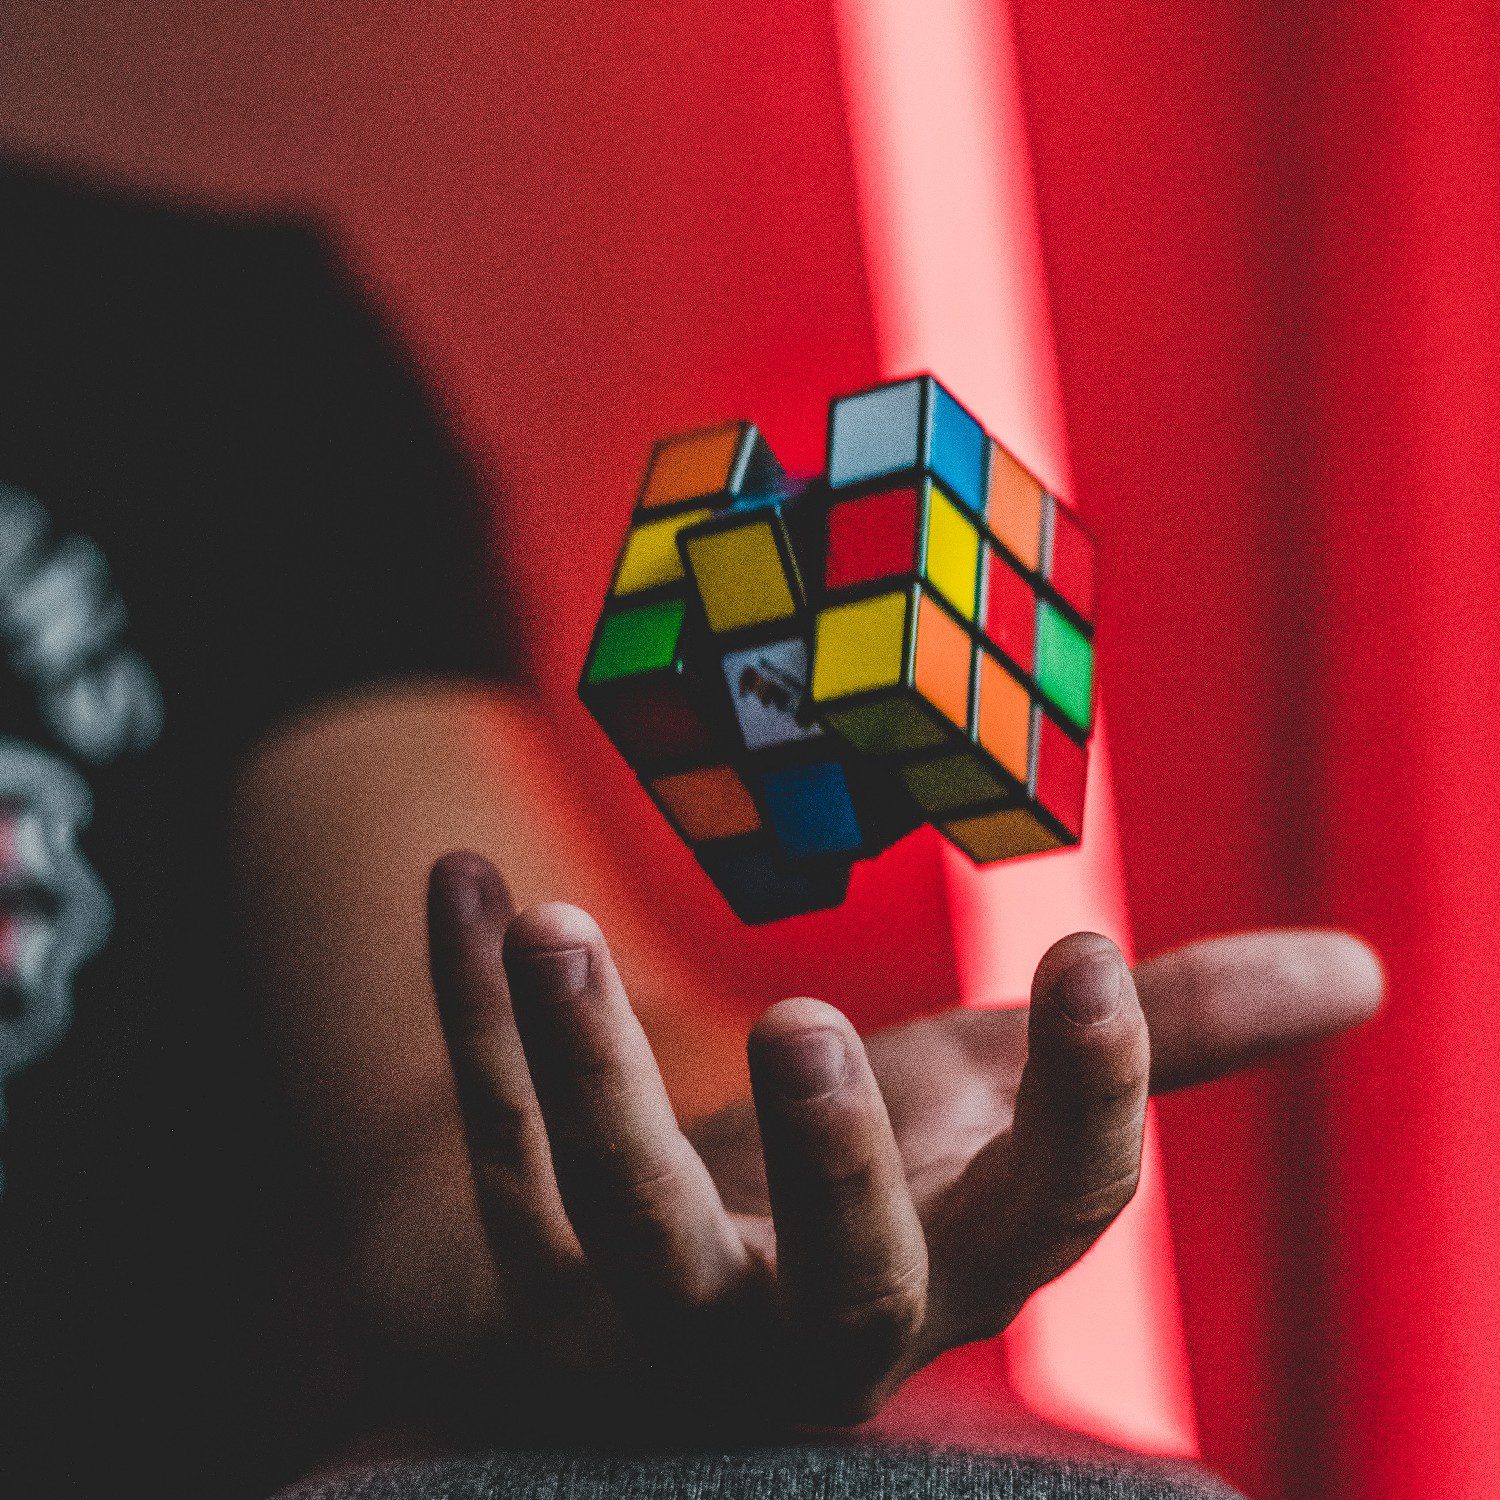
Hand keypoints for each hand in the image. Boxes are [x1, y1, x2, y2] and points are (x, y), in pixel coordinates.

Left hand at [413, 851, 1379, 1440]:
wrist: (675, 1249)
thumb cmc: (862, 1165)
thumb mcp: (996, 1092)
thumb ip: (1156, 1040)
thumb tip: (1359, 973)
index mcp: (945, 1268)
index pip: (1051, 1226)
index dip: (1095, 1103)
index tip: (1091, 952)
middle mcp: (805, 1322)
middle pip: (835, 1290)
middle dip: (831, 1168)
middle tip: (811, 1022)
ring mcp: (648, 1313)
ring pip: (611, 1220)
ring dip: (581, 1071)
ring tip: (555, 925)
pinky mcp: (525, 1263)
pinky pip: (490, 1141)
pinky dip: (466, 1013)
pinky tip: (459, 874)